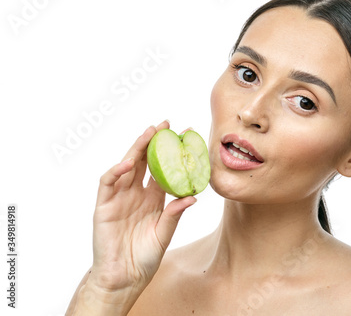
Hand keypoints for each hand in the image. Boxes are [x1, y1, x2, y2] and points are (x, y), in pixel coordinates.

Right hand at [87, 120, 195, 303]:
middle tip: (166, 125)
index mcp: (153, 198)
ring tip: (150, 133)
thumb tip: (194, 196)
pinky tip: (130, 161)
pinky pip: (108, 182)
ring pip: (127, 165)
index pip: (162, 169)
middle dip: (154, 142)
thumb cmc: (145, 257)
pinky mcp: (104, 205)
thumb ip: (175, 213)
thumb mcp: (165, 233)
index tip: (186, 138)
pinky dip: (117, 170)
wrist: (124, 277)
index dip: (172, 154)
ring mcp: (119, 197)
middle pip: (145, 161)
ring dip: (137, 148)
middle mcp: (136, 193)